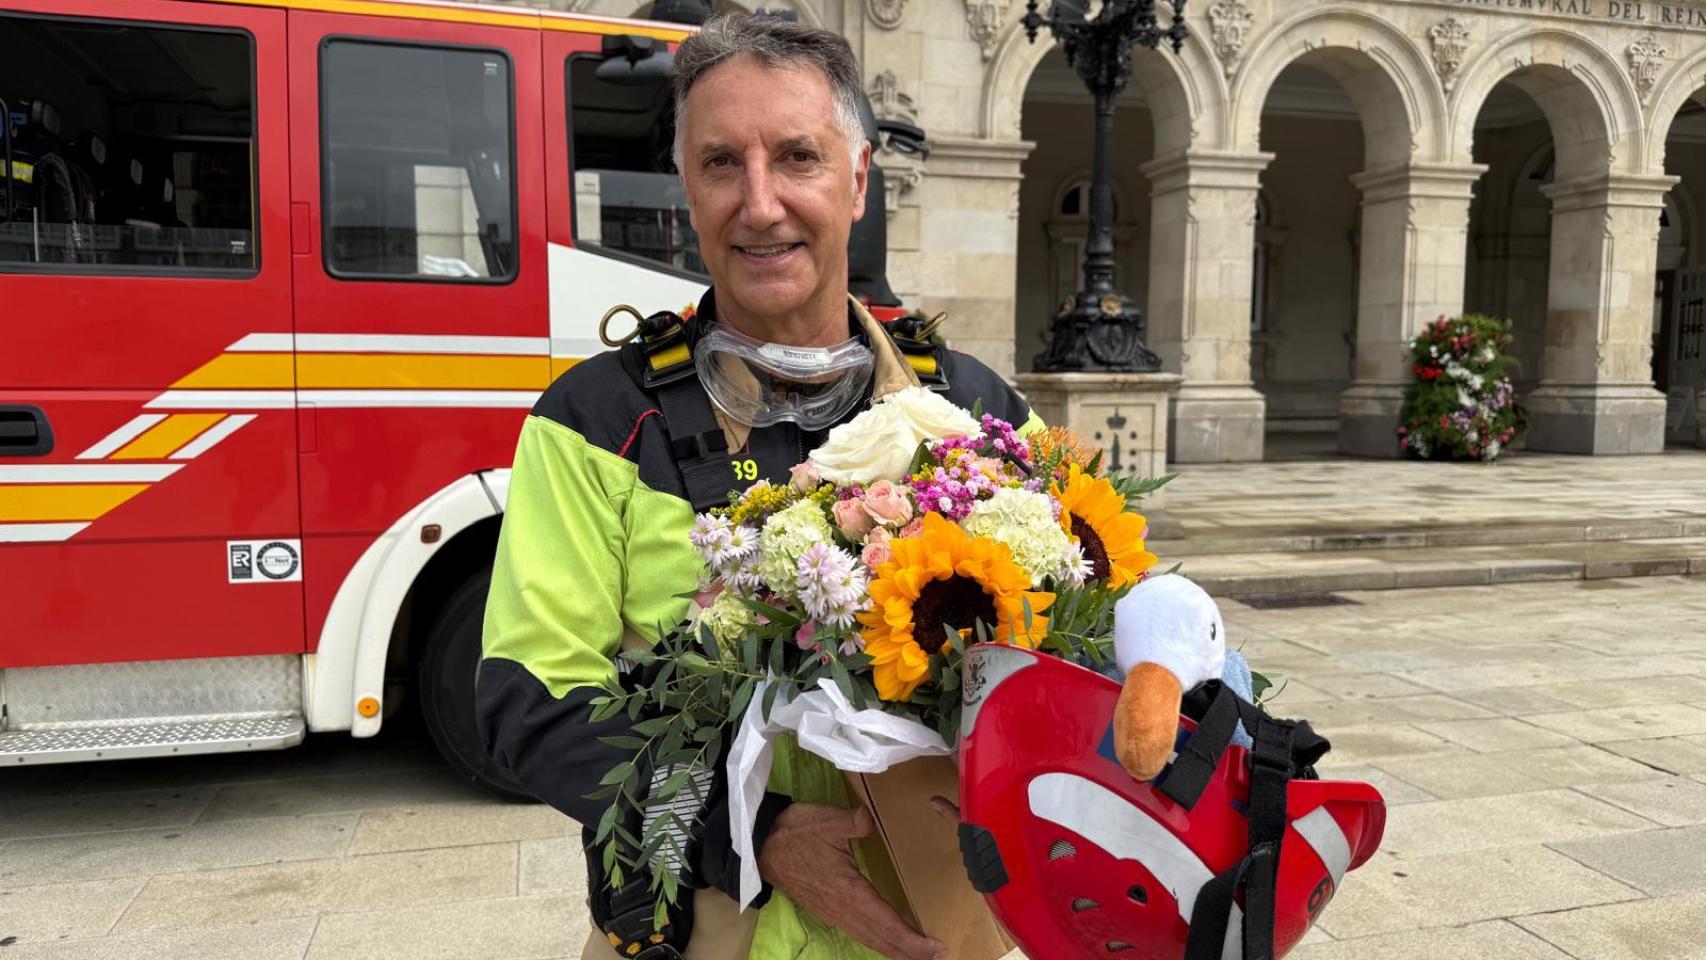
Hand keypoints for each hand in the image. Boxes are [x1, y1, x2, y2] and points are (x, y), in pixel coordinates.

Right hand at [757, 802, 947, 959]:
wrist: (759, 846)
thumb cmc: (794, 833)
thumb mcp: (826, 821)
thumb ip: (853, 822)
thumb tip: (868, 821)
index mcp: (849, 892)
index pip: (887, 924)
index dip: (913, 941)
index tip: (936, 949)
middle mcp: (843, 910)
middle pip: (882, 940)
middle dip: (910, 953)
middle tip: (939, 958)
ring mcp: (833, 913)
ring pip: (870, 939)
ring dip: (895, 950)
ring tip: (919, 956)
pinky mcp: (827, 910)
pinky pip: (859, 932)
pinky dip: (879, 941)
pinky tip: (886, 941)